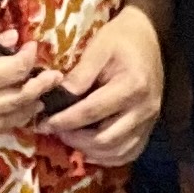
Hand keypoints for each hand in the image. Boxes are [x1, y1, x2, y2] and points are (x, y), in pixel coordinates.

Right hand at [0, 28, 51, 145]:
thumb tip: (9, 40)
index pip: (16, 71)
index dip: (30, 59)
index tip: (34, 47)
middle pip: (20, 101)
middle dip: (40, 88)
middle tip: (51, 77)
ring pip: (7, 123)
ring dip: (25, 109)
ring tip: (35, 98)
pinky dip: (2, 124)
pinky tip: (6, 115)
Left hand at [45, 9, 162, 165]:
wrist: (149, 36)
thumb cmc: (120, 39)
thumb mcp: (97, 48)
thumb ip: (79, 76)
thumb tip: (56, 99)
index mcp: (132, 85)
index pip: (92, 112)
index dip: (65, 121)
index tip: (44, 122)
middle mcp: (144, 108)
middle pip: (105, 139)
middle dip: (75, 139)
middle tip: (54, 130)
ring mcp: (149, 120)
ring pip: (117, 152)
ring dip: (90, 150)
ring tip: (70, 138)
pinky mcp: (149, 126)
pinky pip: (129, 152)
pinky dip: (108, 156)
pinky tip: (91, 149)